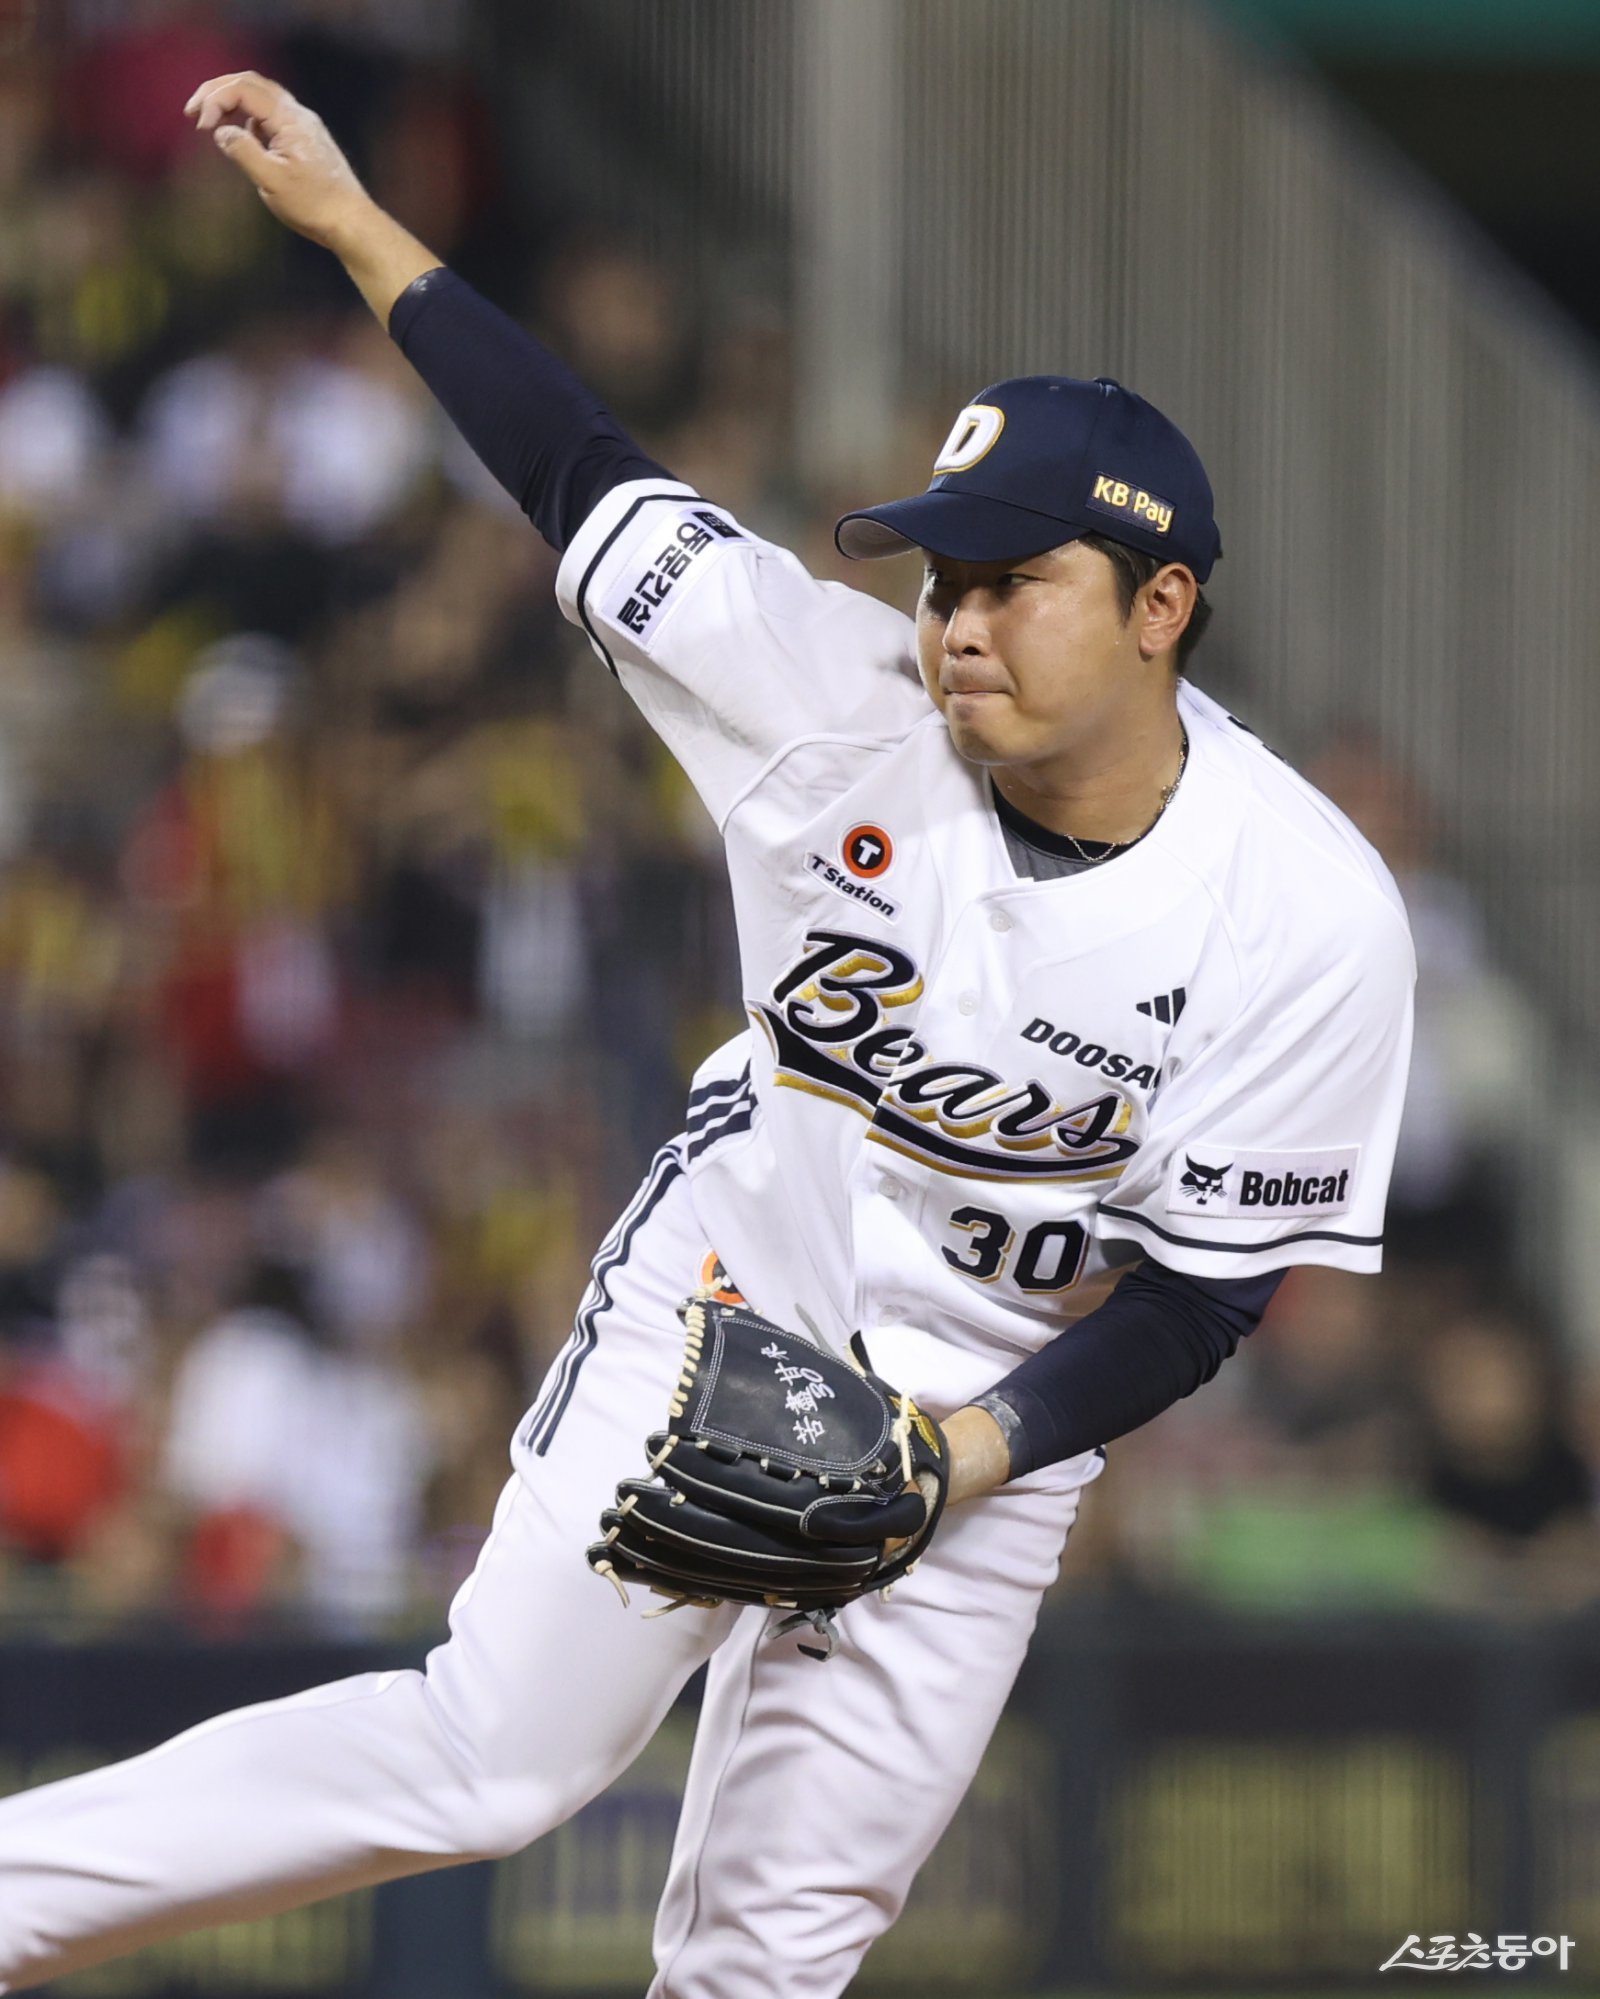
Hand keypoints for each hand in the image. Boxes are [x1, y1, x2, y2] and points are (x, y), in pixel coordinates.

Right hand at [185, 72, 440, 322]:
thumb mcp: (272, 182)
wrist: (353, 223)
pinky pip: (270, 117)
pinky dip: (248, 118)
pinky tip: (240, 138)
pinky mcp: (304, 140)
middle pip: (251, 83)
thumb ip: (243, 152)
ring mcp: (303, 126)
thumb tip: (221, 133)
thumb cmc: (315, 206)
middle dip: (218, 92)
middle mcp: (298, 114)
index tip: (201, 126)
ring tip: (210, 121)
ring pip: (261, 97)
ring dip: (232, 103)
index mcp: (290, 118)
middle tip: (192, 111)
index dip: (216, 100)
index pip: (244, 89)